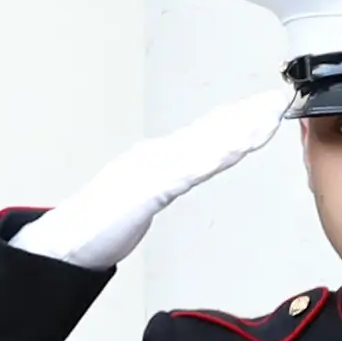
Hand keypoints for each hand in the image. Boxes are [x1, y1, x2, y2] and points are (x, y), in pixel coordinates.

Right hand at [15, 87, 299, 272]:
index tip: (265, 107)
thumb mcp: (139, 199)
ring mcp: (151, 170)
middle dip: (244, 115)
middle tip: (275, 98)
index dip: (235, 119)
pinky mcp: (148, 190)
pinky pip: (187, 172)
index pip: (204, 135)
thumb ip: (160, 184)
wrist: (66, 242)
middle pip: (208, 131)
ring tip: (266, 114)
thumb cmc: (98, 224)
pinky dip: (213, 158)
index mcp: (155, 159)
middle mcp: (155, 156)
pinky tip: (235, 150)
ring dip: (238, 129)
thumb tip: (177, 175)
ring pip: (204, 144)